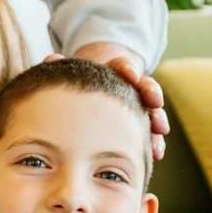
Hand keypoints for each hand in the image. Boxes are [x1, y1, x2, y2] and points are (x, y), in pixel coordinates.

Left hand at [48, 44, 169, 160]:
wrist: (84, 97)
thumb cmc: (77, 86)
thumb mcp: (70, 74)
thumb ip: (61, 67)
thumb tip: (51, 59)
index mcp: (113, 72)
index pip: (124, 66)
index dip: (128, 69)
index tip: (130, 75)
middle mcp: (130, 89)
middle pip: (146, 87)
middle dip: (151, 93)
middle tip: (154, 101)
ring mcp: (137, 107)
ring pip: (152, 111)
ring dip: (157, 120)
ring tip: (160, 130)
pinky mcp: (138, 127)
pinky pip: (148, 133)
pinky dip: (154, 142)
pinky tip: (156, 153)